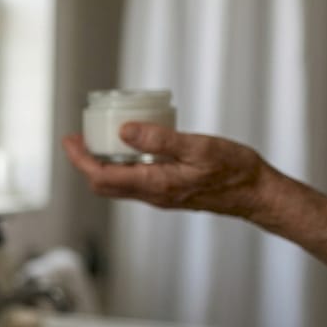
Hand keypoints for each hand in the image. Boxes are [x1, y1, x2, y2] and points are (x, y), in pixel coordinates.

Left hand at [62, 123, 273, 218]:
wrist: (257, 194)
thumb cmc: (235, 171)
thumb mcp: (198, 148)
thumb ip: (161, 140)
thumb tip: (124, 131)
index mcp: (154, 183)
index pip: (101, 176)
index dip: (80, 159)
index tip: (69, 140)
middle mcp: (152, 194)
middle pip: (103, 184)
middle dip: (85, 163)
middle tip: (78, 139)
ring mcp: (159, 196)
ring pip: (117, 185)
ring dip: (101, 165)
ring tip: (97, 141)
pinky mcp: (168, 192)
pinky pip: (134, 182)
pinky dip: (121, 167)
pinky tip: (129, 148)